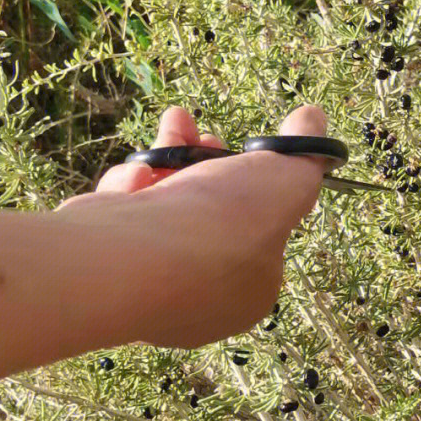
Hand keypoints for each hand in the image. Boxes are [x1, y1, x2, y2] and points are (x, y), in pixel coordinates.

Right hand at [56, 104, 330, 348]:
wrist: (134, 257)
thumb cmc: (222, 227)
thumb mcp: (287, 180)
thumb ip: (305, 154)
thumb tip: (314, 119)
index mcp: (249, 295)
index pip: (257, 233)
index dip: (252, 184)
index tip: (244, 150)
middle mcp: (200, 301)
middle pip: (207, 215)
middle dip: (205, 163)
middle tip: (202, 137)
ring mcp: (148, 288)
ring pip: (162, 211)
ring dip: (167, 162)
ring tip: (172, 127)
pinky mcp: (106, 271)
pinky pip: (123, 220)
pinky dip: (129, 189)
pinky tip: (134, 180)